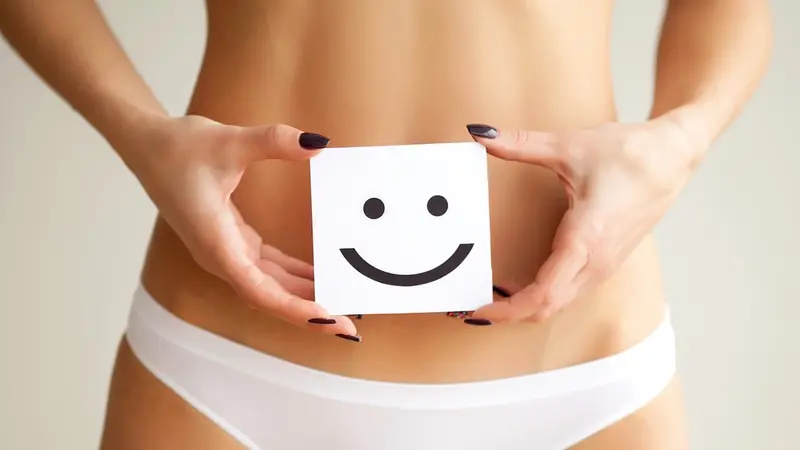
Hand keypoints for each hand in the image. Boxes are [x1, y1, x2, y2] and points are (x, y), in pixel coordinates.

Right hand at [118, 115, 358, 338]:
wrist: (147, 146)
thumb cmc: (179, 148)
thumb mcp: (229, 141)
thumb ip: (274, 142)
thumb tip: (317, 143)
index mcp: (216, 243)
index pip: (260, 291)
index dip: (296, 309)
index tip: (328, 319)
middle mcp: (220, 256)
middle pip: (270, 297)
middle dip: (310, 312)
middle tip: (350, 326)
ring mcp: (226, 252)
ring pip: (270, 286)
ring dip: (304, 297)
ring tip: (344, 304)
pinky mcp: (232, 242)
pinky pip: (268, 269)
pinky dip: (294, 276)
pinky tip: (320, 278)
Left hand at [465, 116, 702, 323]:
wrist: (674, 156)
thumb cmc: (629, 152)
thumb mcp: (569, 146)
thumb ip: (521, 144)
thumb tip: (479, 134)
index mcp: (586, 239)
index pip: (543, 294)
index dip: (507, 310)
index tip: (478, 311)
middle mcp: (596, 261)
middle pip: (549, 308)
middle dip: (509, 313)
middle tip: (472, 307)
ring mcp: (605, 265)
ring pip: (561, 304)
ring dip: (526, 307)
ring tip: (490, 298)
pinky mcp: (607, 261)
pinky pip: (571, 292)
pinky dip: (543, 296)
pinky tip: (520, 284)